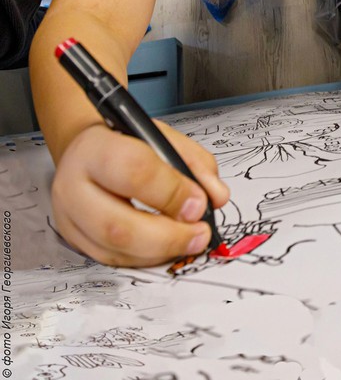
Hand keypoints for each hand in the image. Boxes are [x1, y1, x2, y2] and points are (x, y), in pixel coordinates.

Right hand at [50, 121, 228, 266]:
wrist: (87, 150)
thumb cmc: (128, 142)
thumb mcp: (165, 138)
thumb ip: (196, 163)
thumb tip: (216, 196)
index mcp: (96, 148)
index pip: (135, 172)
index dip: (173, 193)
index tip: (200, 203)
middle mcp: (73, 185)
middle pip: (117, 225)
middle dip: (169, 236)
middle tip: (200, 233)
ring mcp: (68, 217)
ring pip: (114, 249)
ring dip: (161, 251)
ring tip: (190, 240)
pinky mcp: (73, 240)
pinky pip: (112, 259)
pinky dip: (147, 257)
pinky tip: (167, 246)